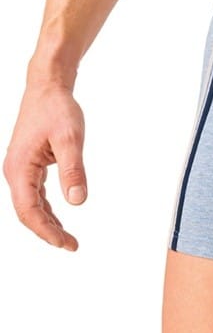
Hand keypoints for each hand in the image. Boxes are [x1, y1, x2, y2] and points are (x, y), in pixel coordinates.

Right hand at [3, 82, 86, 249]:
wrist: (47, 87)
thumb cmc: (56, 108)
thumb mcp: (70, 138)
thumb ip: (73, 169)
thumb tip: (77, 201)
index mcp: (20, 168)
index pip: (29, 211)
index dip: (46, 231)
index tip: (65, 243)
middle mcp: (15, 171)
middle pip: (28, 212)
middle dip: (48, 231)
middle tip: (72, 245)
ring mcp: (20, 168)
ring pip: (30, 204)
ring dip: (47, 222)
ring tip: (67, 237)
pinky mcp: (27, 164)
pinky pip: (34, 193)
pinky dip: (46, 207)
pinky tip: (58, 216)